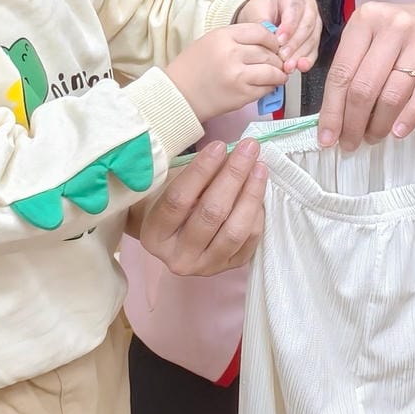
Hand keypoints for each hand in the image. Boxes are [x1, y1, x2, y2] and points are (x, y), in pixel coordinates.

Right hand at [131, 136, 266, 276]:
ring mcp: (205, 267)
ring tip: (259, 166)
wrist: (175, 237)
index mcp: (154, 235)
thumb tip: (230, 152)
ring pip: (234, 230)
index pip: (179, 199)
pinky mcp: (228, 268)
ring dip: (251, 194)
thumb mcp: (170, 185)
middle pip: (211, 214)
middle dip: (233, 176)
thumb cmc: (169, 202)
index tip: (220, 145)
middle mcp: (178, 258)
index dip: (201, 170)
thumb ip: (195, 174)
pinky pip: (250, 240)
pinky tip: (258, 189)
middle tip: (248, 148)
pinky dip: (257, 212)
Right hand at [165, 23, 285, 123]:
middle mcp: (231, 53)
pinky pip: (266, 88)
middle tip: (278, 61)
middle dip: (277, 57)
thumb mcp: (210, 42)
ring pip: (271, 70)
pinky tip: (268, 86)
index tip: (274, 45)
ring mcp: (237, 75)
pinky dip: (271, 87)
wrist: (177, 95)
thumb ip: (236, 39)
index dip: (272, 39)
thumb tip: (265, 41)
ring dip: (278, 73)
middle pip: (268, 51)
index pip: (261, 32)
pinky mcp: (241, 95)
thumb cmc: (191, 70)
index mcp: (223, 36)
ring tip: (277, 75)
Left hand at [236, 0, 320, 73]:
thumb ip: (262, 24)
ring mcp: (314, 22)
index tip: (279, 40)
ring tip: (288, 65)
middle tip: (282, 55)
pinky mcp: (315, 38)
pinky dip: (307, 60)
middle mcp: (307, 7)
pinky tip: (300, 66)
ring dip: (300, 54)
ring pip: (312, 38)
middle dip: (294, 43)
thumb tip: (269, 38)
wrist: (263, 17)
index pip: (294, 8)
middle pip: (307, 24)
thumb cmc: (260, 11)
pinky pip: (315, 50)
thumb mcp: (256, 13)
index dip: (288, 26)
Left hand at [319, 0, 414, 150]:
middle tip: (350, 143)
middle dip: (353, 123)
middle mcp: (392, 25)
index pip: (341, 72)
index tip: (326, 136)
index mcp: (365, 19)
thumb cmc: (398, 36)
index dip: (331, 109)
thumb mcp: (368, 39)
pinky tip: (398, 132)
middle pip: (364, 86)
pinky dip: (409, 118)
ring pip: (392, 95)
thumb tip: (333, 119)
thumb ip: (350, 69)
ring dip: (378, 125)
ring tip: (373, 137)